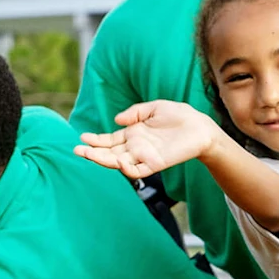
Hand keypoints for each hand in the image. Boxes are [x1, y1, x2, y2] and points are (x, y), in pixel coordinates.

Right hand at [75, 100, 219, 178]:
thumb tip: (117, 120)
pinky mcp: (155, 164)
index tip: (83, 137)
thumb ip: (135, 112)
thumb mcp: (154, 108)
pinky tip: (117, 162)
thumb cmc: (180, 116)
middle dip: (93, 152)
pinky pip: (138, 171)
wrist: (201, 128)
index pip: (110, 140)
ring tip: (89, 155)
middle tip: (77, 150)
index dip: (96, 140)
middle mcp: (136, 147)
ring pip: (118, 162)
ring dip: (103, 160)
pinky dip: (127, 169)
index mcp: (133, 134)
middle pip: (109, 153)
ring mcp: (144, 157)